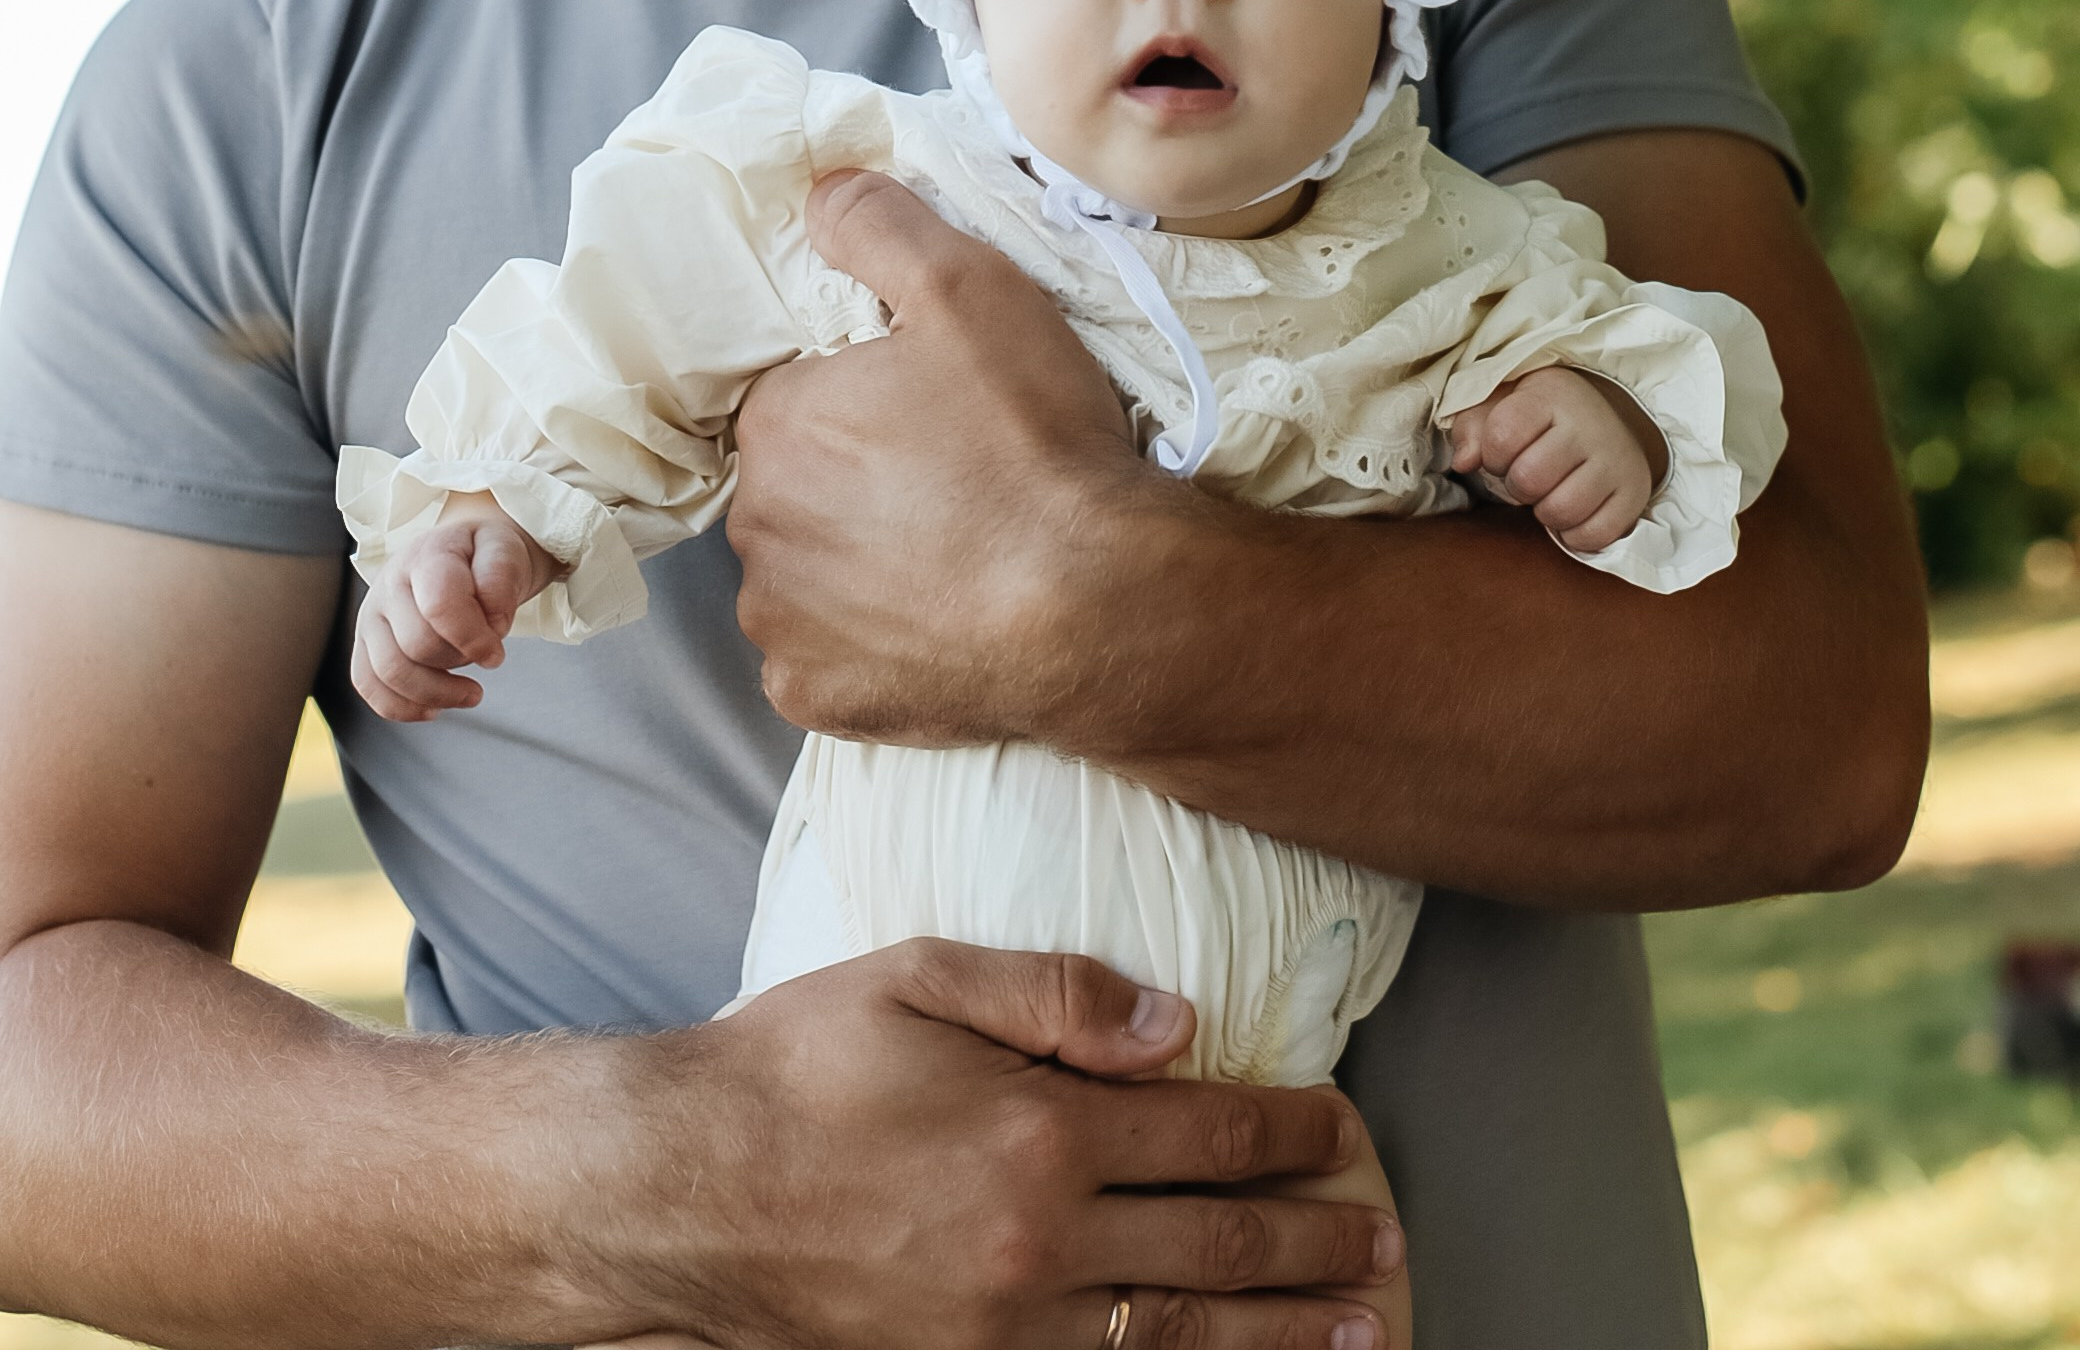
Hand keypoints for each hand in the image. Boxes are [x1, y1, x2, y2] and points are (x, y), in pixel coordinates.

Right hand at [348, 492, 557, 721]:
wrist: (462, 550)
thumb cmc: (483, 553)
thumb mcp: (504, 550)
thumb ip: (500, 579)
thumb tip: (492, 622)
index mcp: (427, 554)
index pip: (440, 605)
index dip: (472, 639)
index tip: (496, 654)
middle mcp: (389, 582)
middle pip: (416, 644)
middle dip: (459, 661)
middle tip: (486, 658)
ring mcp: (371, 613)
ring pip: (389, 672)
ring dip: (436, 693)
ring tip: (470, 693)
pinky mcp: (365, 642)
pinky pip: (368, 685)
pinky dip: (402, 707)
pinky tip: (434, 708)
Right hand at [591, 940, 1399, 1349]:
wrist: (680, 1189)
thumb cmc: (797, 1064)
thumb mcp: (922, 976)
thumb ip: (1059, 994)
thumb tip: (1180, 1022)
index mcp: (1042, 1127)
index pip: (1206, 1132)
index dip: (1287, 1132)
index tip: (1341, 1126)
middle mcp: (1042, 1242)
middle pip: (1216, 1244)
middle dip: (1313, 1242)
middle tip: (1383, 1240)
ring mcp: (1007, 1332)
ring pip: (1181, 1337)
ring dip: (1281, 1337)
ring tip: (1360, 1332)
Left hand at [728, 170, 1163, 744]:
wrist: (1101, 607)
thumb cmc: (1032, 444)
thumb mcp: (968, 288)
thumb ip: (878, 226)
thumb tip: (821, 192)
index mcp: (776, 424)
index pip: (793, 396)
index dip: (859, 397)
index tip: (928, 410)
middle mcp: (756, 527)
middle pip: (795, 485)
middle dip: (853, 479)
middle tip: (952, 477)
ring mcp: (783, 624)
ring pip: (806, 574)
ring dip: (857, 563)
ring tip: (955, 553)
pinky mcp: (821, 698)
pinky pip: (828, 660)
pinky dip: (872, 644)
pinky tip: (940, 620)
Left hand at [1445, 366, 1668, 555]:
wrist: (1610, 421)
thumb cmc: (1543, 417)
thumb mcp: (1503, 404)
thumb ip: (1472, 427)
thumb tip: (1463, 462)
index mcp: (1551, 396)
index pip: (1502, 436)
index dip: (1491, 456)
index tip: (1502, 454)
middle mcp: (1588, 426)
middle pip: (1529, 478)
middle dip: (1517, 486)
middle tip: (1527, 477)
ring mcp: (1616, 462)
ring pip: (1561, 510)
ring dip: (1544, 513)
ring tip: (1550, 494)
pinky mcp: (1634, 496)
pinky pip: (1594, 535)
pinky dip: (1574, 535)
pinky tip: (1572, 513)